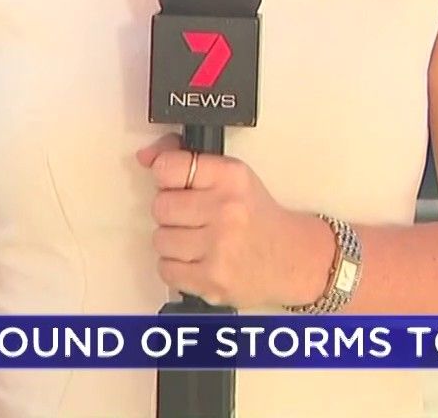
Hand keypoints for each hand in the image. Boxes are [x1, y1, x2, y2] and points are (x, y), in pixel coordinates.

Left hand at [134, 134, 331, 309]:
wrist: (293, 259)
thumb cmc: (257, 217)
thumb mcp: (231, 177)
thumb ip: (186, 161)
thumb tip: (144, 157)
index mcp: (231, 177)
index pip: (170, 167)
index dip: (165, 176)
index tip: (175, 183)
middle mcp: (226, 210)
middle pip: (160, 206)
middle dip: (171, 213)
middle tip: (192, 217)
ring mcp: (219, 248)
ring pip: (160, 240)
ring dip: (173, 242)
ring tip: (198, 241)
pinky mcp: (212, 281)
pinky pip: (166, 269)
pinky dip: (176, 267)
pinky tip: (198, 261)